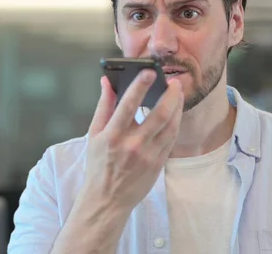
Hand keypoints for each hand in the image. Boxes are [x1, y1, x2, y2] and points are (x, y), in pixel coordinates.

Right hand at [82, 70, 183, 211]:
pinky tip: (176, 112)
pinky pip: (172, 139)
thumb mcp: (93, 135)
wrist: (107, 200)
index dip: (139, 86)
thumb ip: (103, 106)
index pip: (128, 106)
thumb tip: (107, 81)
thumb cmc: (98, 164)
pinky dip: (175, 122)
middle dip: (170, 95)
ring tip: (178, 93)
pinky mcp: (158, 164)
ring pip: (170, 126)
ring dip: (177, 107)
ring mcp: (148, 156)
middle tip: (175, 82)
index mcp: (112, 136)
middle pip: (158, 115)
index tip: (149, 71)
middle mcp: (132, 146)